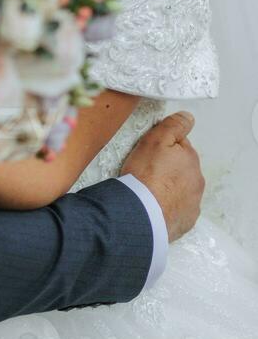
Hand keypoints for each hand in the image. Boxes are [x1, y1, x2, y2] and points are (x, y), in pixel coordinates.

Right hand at [120, 110, 204, 242]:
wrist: (140, 213)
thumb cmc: (146, 175)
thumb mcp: (155, 140)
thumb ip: (174, 125)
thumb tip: (188, 117)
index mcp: (191, 159)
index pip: (180, 146)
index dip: (163, 147)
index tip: (149, 153)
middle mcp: (197, 181)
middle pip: (181, 168)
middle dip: (168, 168)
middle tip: (146, 171)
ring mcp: (193, 203)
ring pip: (180, 189)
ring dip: (168, 187)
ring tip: (148, 190)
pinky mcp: (186, 221)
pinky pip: (177, 209)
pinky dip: (168, 206)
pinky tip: (154, 205)